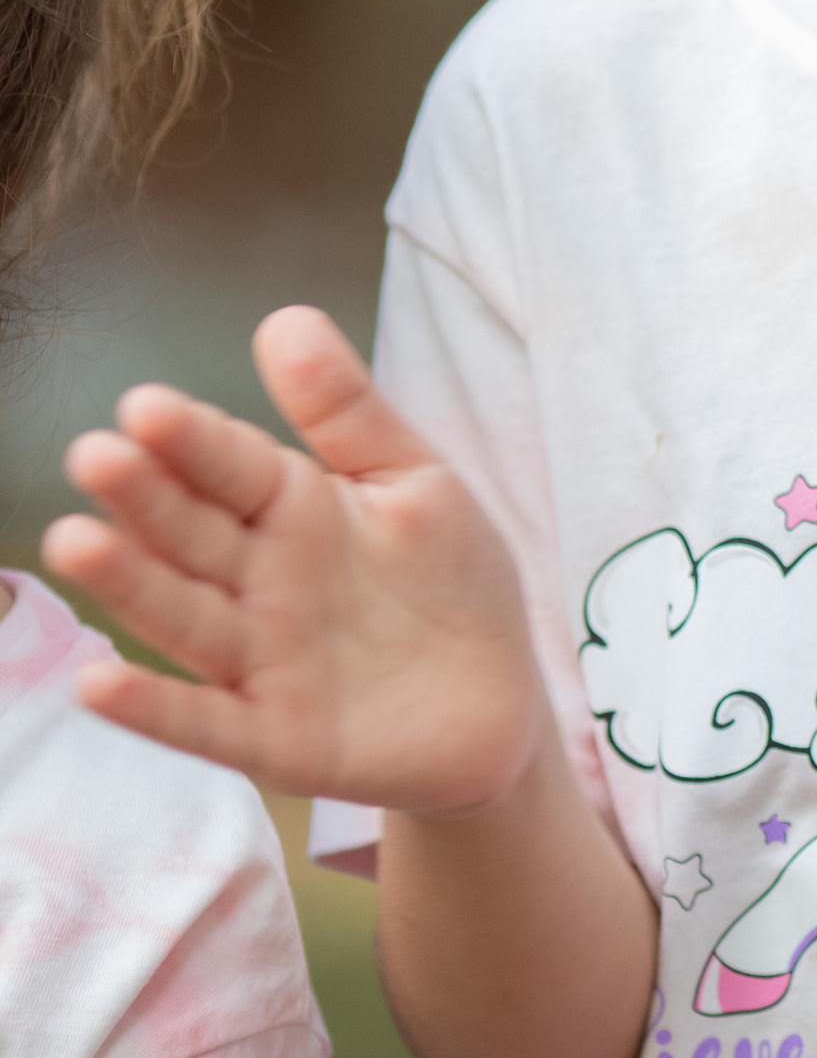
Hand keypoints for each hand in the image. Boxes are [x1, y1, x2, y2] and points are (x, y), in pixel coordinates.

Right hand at [43, 307, 549, 816]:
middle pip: (192, 533)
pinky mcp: (272, 739)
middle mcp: (258, 580)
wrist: (500, 707)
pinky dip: (153, 708)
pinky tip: (97, 685)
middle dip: (144, 497)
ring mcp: (259, 660)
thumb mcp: (415, 483)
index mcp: (292, 508)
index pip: (230, 464)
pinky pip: (205, 723)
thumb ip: (349, 412)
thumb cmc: (451, 585)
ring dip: (130, 585)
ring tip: (75, 542)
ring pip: (183, 616)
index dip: (192, 438)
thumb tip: (285, 318)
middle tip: (95, 456)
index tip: (145, 405)